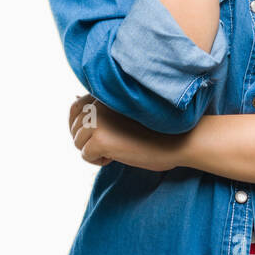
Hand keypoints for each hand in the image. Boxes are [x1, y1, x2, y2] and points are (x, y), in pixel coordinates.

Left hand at [67, 94, 187, 172]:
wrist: (180, 140)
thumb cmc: (159, 128)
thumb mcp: (129, 111)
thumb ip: (105, 107)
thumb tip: (76, 100)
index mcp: (106, 94)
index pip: (75, 107)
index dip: (80, 123)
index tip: (97, 134)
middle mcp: (98, 103)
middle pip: (74, 126)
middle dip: (87, 139)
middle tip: (112, 144)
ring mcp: (97, 121)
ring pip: (78, 142)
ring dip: (95, 150)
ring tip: (117, 150)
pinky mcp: (100, 139)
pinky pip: (85, 155)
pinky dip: (98, 161)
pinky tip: (117, 156)